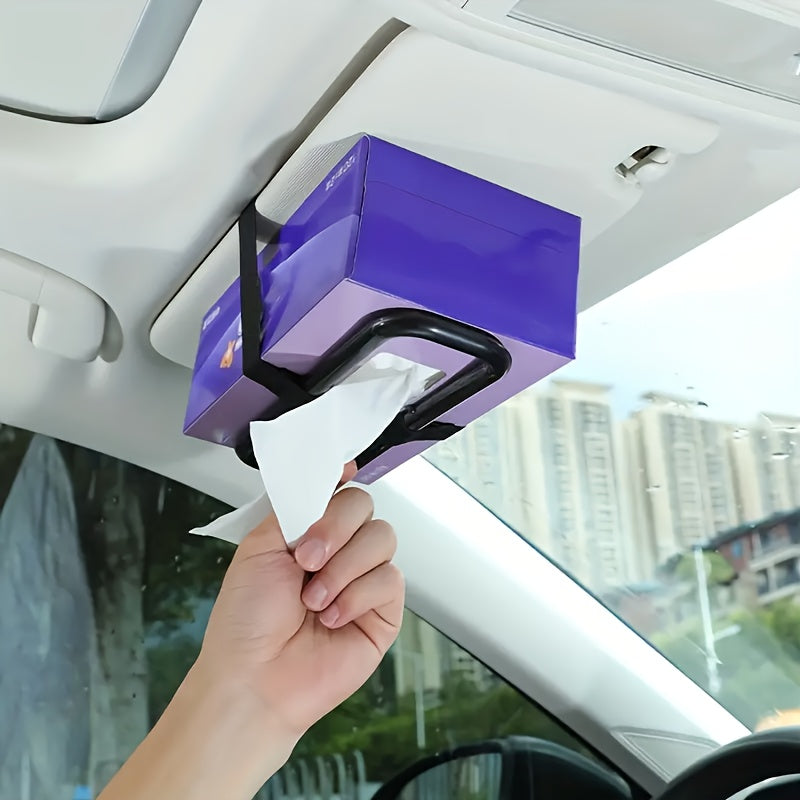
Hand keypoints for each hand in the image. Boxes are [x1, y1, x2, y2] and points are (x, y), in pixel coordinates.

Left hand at [198, 462, 404, 740]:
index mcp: (308, 532)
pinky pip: (389, 580)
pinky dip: (356, 596)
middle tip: (304, 559)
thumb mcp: (259, 547)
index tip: (341, 474)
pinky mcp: (383, 611)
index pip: (338, 491)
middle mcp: (340, 551)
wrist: (255, 677)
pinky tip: (331, 617)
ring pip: (382, 538)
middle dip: (335, 528)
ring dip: (342, 568)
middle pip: (364, 506)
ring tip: (313, 600)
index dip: (342, 479)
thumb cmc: (246, 621)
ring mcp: (363, 579)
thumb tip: (335, 475)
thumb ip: (296, 507)